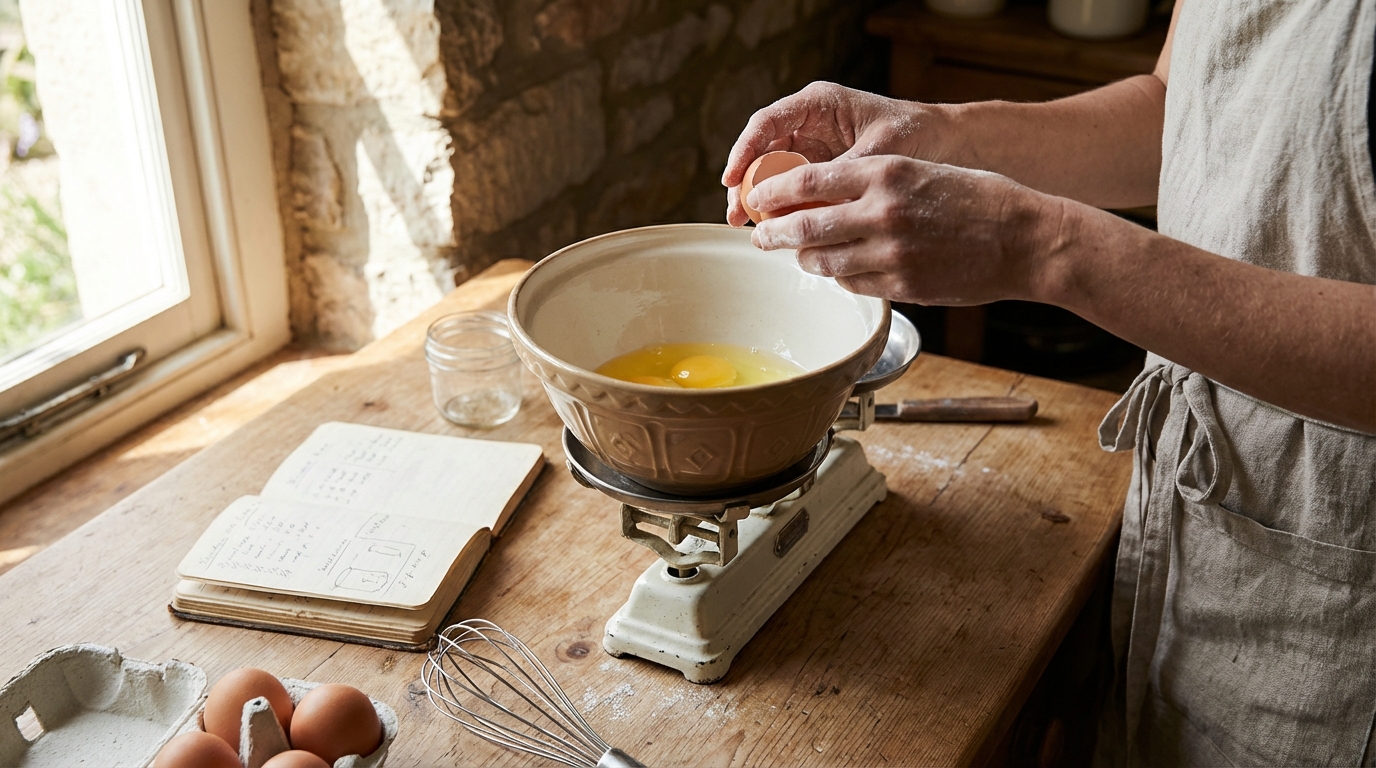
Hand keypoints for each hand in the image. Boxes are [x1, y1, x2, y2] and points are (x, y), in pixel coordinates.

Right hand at [722, 82, 959, 225]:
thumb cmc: (916, 132)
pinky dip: (784, 207)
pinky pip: (793, 188)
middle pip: (762, 150)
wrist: (945, 142)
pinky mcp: (821, 170)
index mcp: (818, 104)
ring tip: (750, 227)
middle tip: (736, 214)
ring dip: (760, 199)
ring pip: (772, 171)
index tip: (732, 179)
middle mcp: (809, 122)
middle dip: (745, 182)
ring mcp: (813, 147)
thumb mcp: (880, 149)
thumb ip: (846, 170)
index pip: (767, 123)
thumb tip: (818, 202)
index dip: (744, 150)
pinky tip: (779, 228)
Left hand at [746, 155, 1060, 305]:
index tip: (758, 199)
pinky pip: (852, 284)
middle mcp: (883, 211)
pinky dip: (839, 279)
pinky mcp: (902, 285)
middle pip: (804, 226)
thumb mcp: (921, 171)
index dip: (773, 193)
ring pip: (823, 261)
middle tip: (761, 236)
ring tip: (799, 256)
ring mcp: (891, 252)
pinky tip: (839, 271)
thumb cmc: (978, 199)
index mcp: (886, 172)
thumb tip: (819, 194)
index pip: (807, 181)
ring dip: (805, 260)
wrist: (1026, 239)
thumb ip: (871, 181)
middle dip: (773, 233)